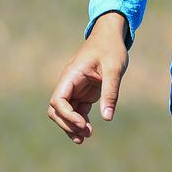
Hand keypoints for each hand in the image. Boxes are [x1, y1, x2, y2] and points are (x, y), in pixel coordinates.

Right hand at [48, 12, 128, 143]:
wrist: (111, 35)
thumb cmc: (111, 48)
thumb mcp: (114, 68)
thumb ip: (110, 91)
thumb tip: (107, 117)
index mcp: (71, 75)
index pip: (58, 101)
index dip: (67, 115)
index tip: (82, 123)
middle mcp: (69, 83)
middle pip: (57, 110)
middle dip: (68, 124)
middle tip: (85, 134)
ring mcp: (75, 88)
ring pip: (65, 113)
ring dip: (72, 126)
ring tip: (86, 137)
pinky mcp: (83, 92)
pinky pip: (76, 111)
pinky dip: (80, 121)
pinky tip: (88, 130)